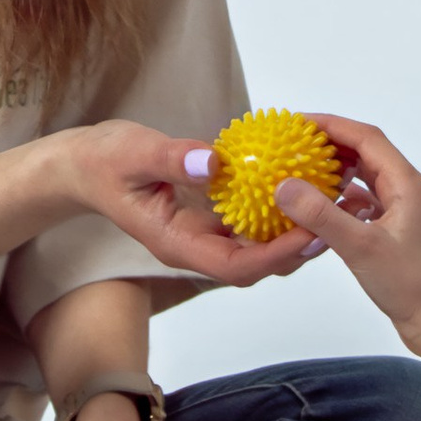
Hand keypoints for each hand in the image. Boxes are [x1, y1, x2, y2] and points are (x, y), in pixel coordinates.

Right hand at [68, 121, 318, 286]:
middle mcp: (194, 246)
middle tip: (336, 219)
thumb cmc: (104, 161)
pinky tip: (300, 182)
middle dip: (296, 249)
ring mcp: (202, 233)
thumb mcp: (134, 153)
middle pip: (255, 264)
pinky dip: (274, 207)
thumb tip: (217, 161)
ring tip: (328, 203)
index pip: (235, 267)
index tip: (310, 234)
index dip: (276, 256)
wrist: (84, 166)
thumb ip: (173, 158)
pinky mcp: (208, 216)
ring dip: (292, 230)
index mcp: (177, 244)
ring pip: (256, 246)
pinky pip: (248, 221)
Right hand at [267, 112, 420, 349]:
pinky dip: (343, 198)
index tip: (296, 122)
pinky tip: (322, 208)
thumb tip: (284, 185)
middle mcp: (408, 191)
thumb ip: (321, 215)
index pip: (366, 137)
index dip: (331, 125)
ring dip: (336, 171)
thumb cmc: (411, 285)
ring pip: (367, 178)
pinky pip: (367, 202)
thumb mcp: (361, 247)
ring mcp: (404, 212)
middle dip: (330, 144)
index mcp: (406, 184)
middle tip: (293, 145)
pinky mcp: (397, 232)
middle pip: (367, 153)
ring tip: (301, 170)